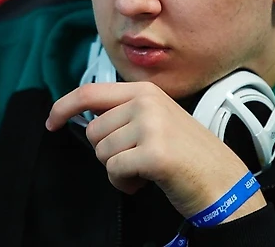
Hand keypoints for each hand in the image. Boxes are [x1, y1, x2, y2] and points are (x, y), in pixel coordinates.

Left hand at [46, 81, 265, 221]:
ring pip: (102, 152)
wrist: (223, 181)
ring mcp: (151, 125)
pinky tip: (146, 181)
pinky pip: (114, 171)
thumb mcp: (157, 120)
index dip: (63, 107)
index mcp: (146, 91)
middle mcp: (147, 103)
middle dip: (108, 153)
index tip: (51, 121)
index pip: (90, 92)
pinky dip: (125, 183)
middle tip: (137, 159)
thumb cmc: (187, 156)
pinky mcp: (153, 153)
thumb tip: (85, 117)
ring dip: (118, 170)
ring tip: (146, 169)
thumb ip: (125, 113)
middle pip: (94, 131)